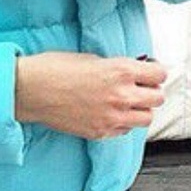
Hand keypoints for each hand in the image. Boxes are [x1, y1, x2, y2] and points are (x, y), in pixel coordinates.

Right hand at [15, 51, 166, 139]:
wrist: (32, 89)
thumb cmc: (54, 68)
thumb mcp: (90, 57)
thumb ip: (115, 66)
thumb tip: (129, 71)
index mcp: (119, 71)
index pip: (158, 74)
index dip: (155, 70)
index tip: (151, 70)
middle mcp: (121, 95)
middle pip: (157, 98)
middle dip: (151, 90)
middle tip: (141, 85)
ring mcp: (113, 117)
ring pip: (146, 118)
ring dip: (140, 109)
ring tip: (127, 101)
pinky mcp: (101, 132)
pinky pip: (125, 130)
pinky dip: (123, 122)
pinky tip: (110, 112)